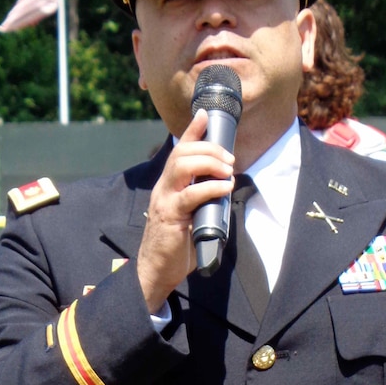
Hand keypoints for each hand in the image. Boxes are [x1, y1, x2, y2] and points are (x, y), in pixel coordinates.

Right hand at [135, 110, 233, 312]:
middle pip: (182, 152)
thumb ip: (201, 198)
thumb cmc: (176, 245)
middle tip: (229, 157)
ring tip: (228, 170)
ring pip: (183, 166)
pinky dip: (211, 187)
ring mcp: (165, 200)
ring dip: (210, 162)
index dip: (192, 130)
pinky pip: (191, 194)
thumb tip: (225, 188)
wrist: (156, 270)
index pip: (178, 150)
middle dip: (209, 148)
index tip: (205, 114)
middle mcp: (163, 187)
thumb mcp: (190, 215)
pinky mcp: (171, 215)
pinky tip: (224, 187)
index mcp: (168, 185)